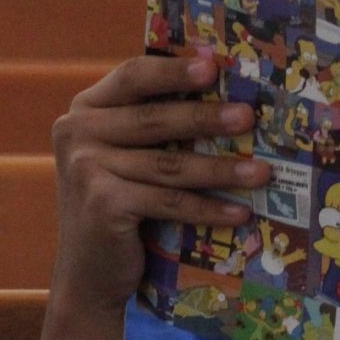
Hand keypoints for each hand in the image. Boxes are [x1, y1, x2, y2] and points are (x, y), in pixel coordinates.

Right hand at [49, 54, 269, 312]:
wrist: (89, 273)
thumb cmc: (121, 205)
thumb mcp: (127, 156)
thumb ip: (153, 125)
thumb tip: (229, 98)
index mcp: (86, 108)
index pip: (132, 76)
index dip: (173, 70)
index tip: (212, 65)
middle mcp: (77, 131)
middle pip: (154, 118)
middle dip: (207, 118)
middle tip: (249, 117)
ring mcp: (85, 168)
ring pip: (168, 164)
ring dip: (220, 169)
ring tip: (262, 172)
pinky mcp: (101, 203)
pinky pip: (168, 202)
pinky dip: (208, 209)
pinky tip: (240, 213)